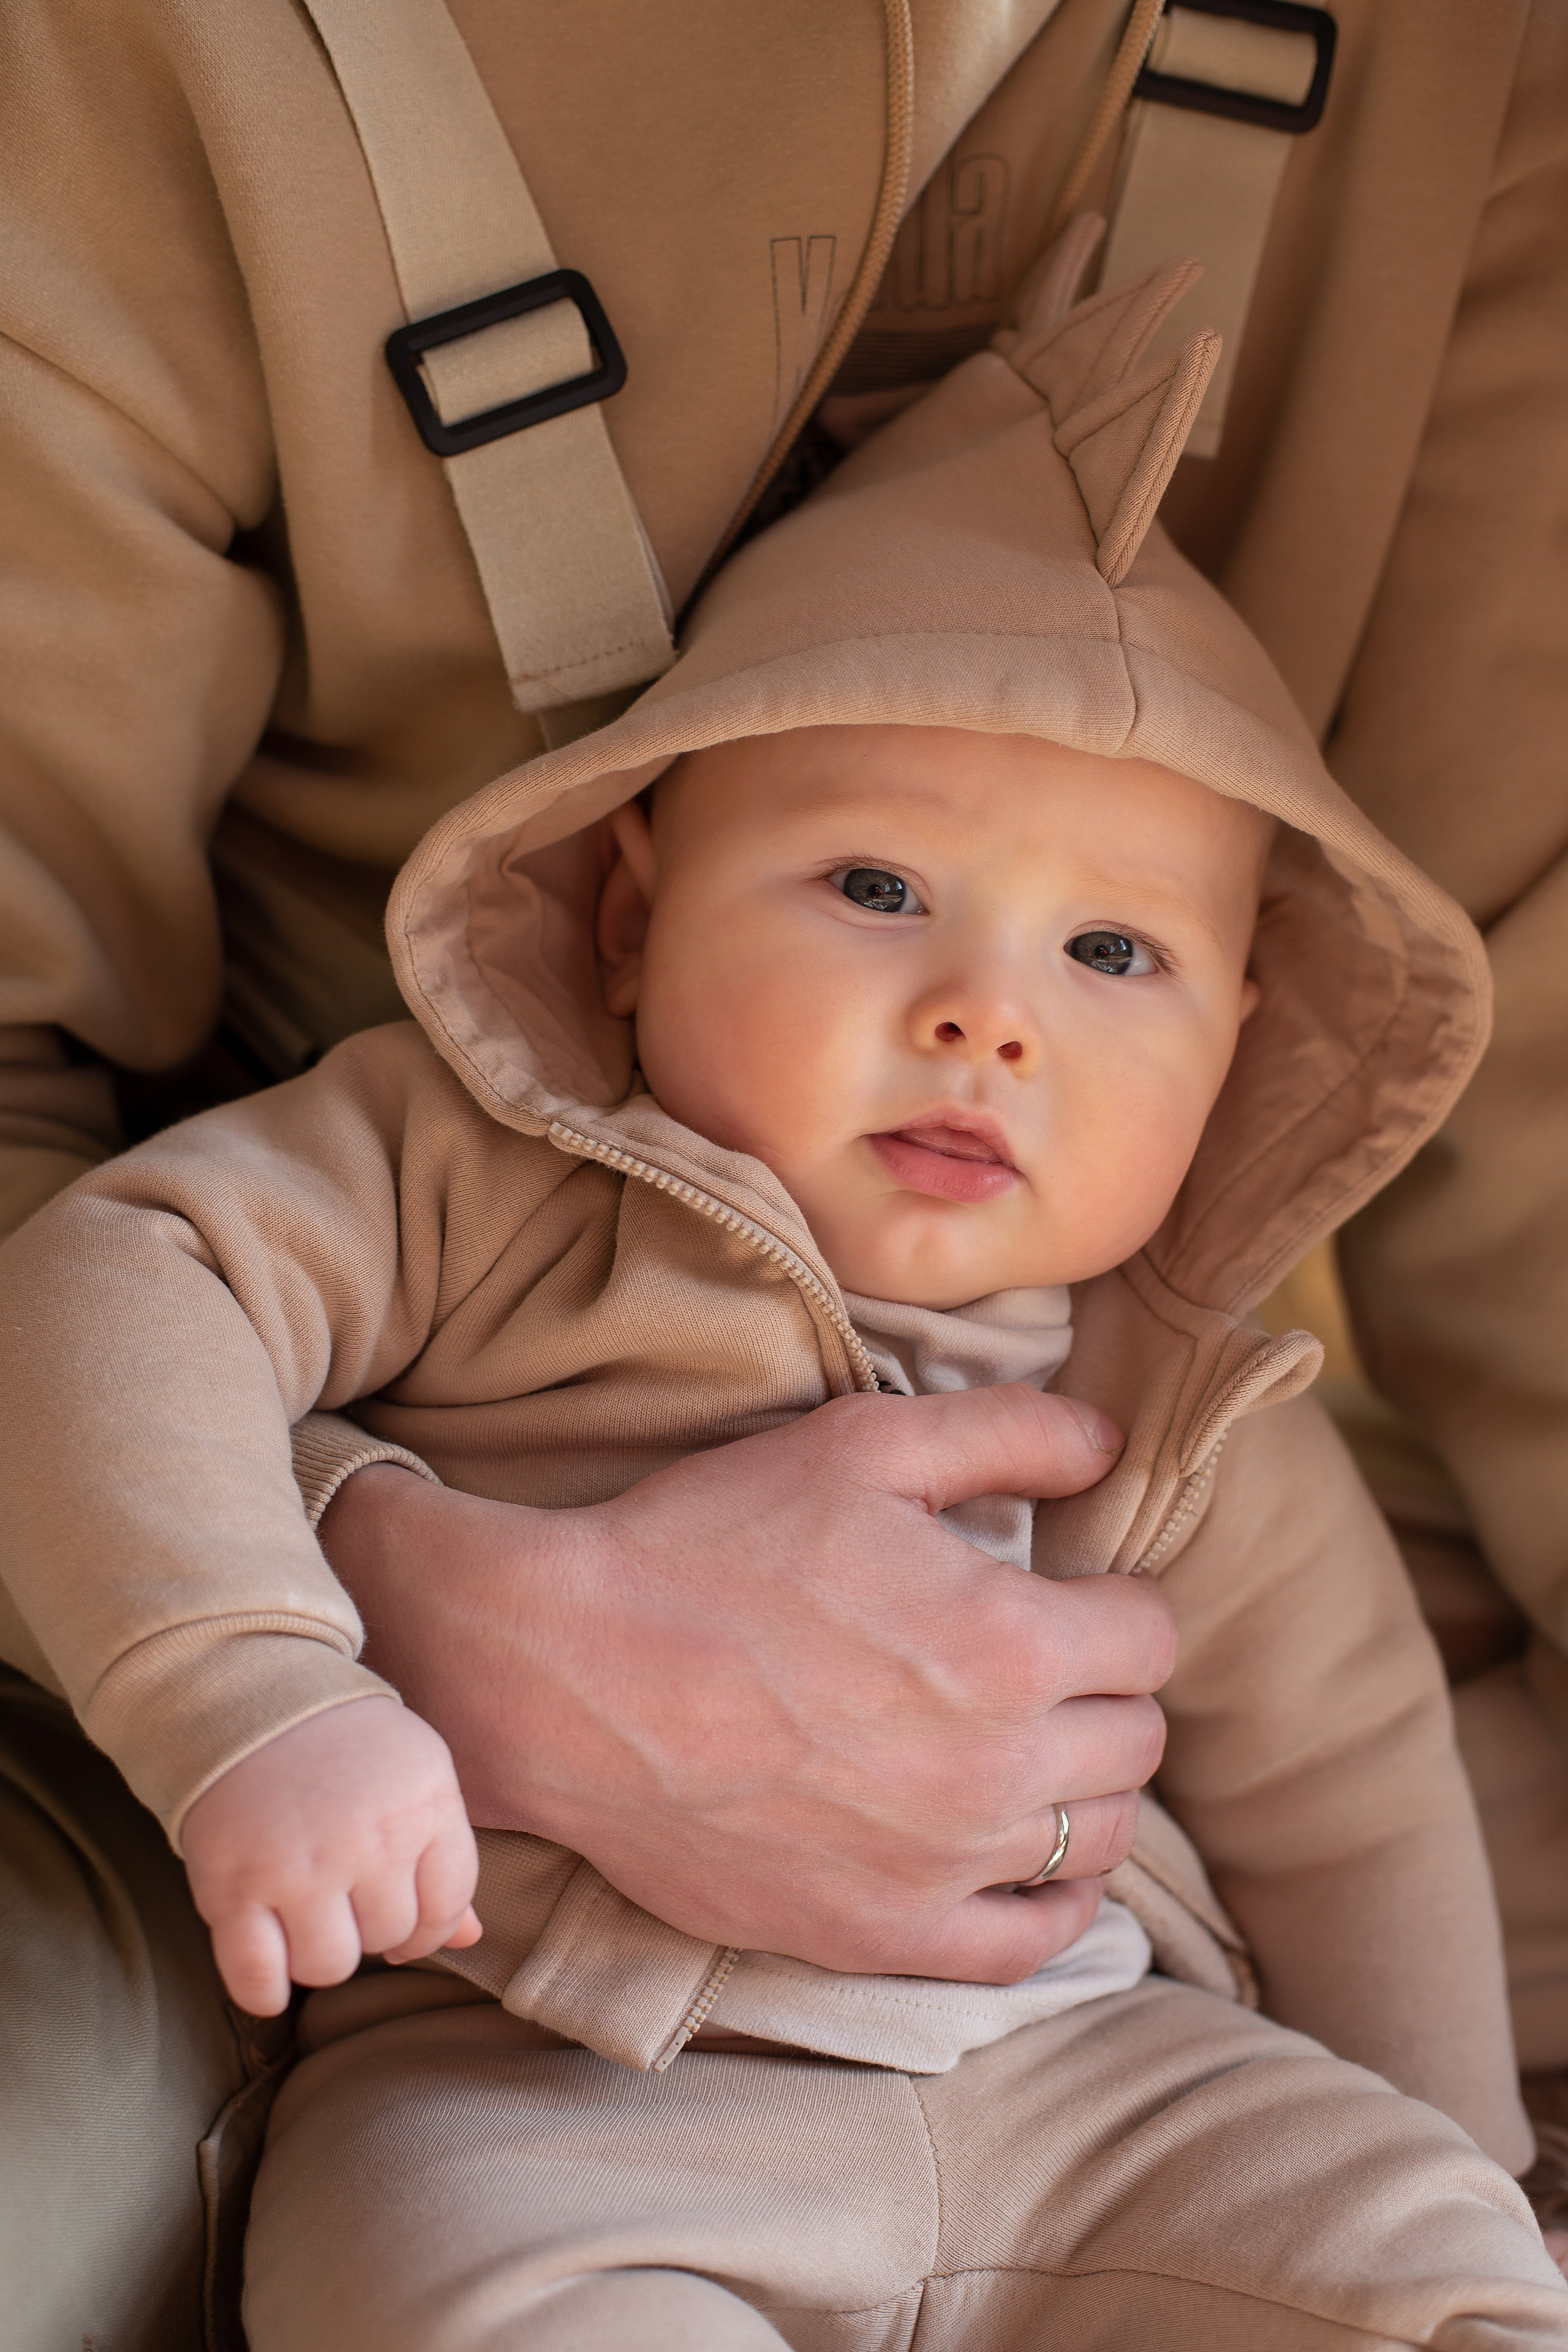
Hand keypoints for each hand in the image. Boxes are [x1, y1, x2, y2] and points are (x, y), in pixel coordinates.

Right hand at [180, 1696, 480, 2015]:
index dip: (428, 1927)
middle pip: (388, 1937)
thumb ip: (443, 1856)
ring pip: (329, 1967)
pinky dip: (264, 1989)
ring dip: (320, 1954)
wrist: (250, 1700)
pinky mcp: (233, 1887)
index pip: (447, 1906)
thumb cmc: (345, 1744)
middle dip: (370, 1927)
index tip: (402, 1920)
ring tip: (307, 1916)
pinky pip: (257, 1978)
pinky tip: (270, 1962)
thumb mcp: (414, 1776)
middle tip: (344, 1895)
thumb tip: (471, 1937)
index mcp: (423, 1804)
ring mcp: (298, 1866)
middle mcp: (367, 1840)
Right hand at [323, 1385, 1173, 1984]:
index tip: (1065, 1591)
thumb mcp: (862, 1444)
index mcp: (1011, 1641)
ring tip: (1024, 1744)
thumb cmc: (709, 1544)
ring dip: (1082, 1783)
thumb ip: (1010, 1434)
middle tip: (1034, 1658)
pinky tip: (1022, 1852)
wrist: (568, 1673)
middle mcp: (1000, 1767)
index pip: (1150, 1634)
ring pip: (1098, 1836)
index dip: (1112, 1601)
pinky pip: (1031, 1940)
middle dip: (1102, 1686)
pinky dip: (1050, 1898)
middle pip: (1137, 1735)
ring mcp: (944, 1863)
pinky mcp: (884, 1932)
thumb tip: (1111, 1447)